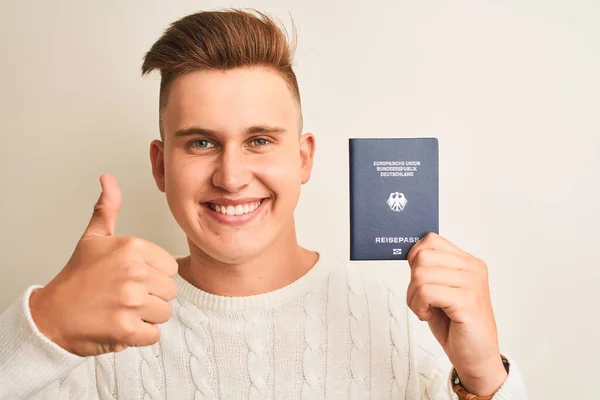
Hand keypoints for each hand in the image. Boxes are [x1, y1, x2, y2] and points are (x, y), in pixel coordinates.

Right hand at [29, 174, 178, 356]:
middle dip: (151, 297)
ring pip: (164, 313)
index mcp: (133, 247)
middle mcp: (134, 272)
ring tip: (121, 310)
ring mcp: (131, 301)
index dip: (153, 276)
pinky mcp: (127, 329)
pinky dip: (139, 336)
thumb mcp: (93, 238)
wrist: (51, 315)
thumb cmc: (77, 278)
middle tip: (123, 296)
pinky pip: (154, 335)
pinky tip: (120, 326)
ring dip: (145, 317)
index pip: (171, 268)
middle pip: (170, 291)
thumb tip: (108, 178)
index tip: (130, 278)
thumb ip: (107, 208)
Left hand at [406, 232, 506, 395]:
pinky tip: (429, 315)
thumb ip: (430, 269)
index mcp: (468, 261)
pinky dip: (418, 306)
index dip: (415, 259)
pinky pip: (426, 292)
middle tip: (422, 300)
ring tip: (426, 309)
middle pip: (422, 257)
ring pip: (420, 274)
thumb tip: (409, 252)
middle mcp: (473, 268)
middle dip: (412, 281)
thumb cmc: (456, 324)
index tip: (419, 281)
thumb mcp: (440, 289)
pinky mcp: (467, 301)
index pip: (430, 240)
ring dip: (414, 296)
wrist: (476, 357)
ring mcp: (472, 284)